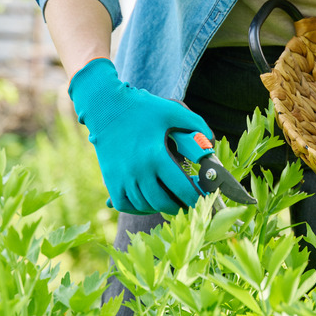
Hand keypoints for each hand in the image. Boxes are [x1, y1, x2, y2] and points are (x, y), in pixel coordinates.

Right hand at [68, 58, 213, 214]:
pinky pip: (125, 205)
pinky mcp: (111, 180)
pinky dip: (139, 208)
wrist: (106, 107)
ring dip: (161, 207)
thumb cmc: (143, 108)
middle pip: (163, 202)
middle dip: (181, 206)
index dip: (195, 198)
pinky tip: (150, 202)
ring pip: (145, 205)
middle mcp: (138, 170)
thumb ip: (196, 124)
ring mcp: (122, 177)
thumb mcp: (173, 111)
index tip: (204, 200)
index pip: (181, 188)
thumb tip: (210, 143)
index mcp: (156, 155)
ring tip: (173, 201)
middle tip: (190, 204)